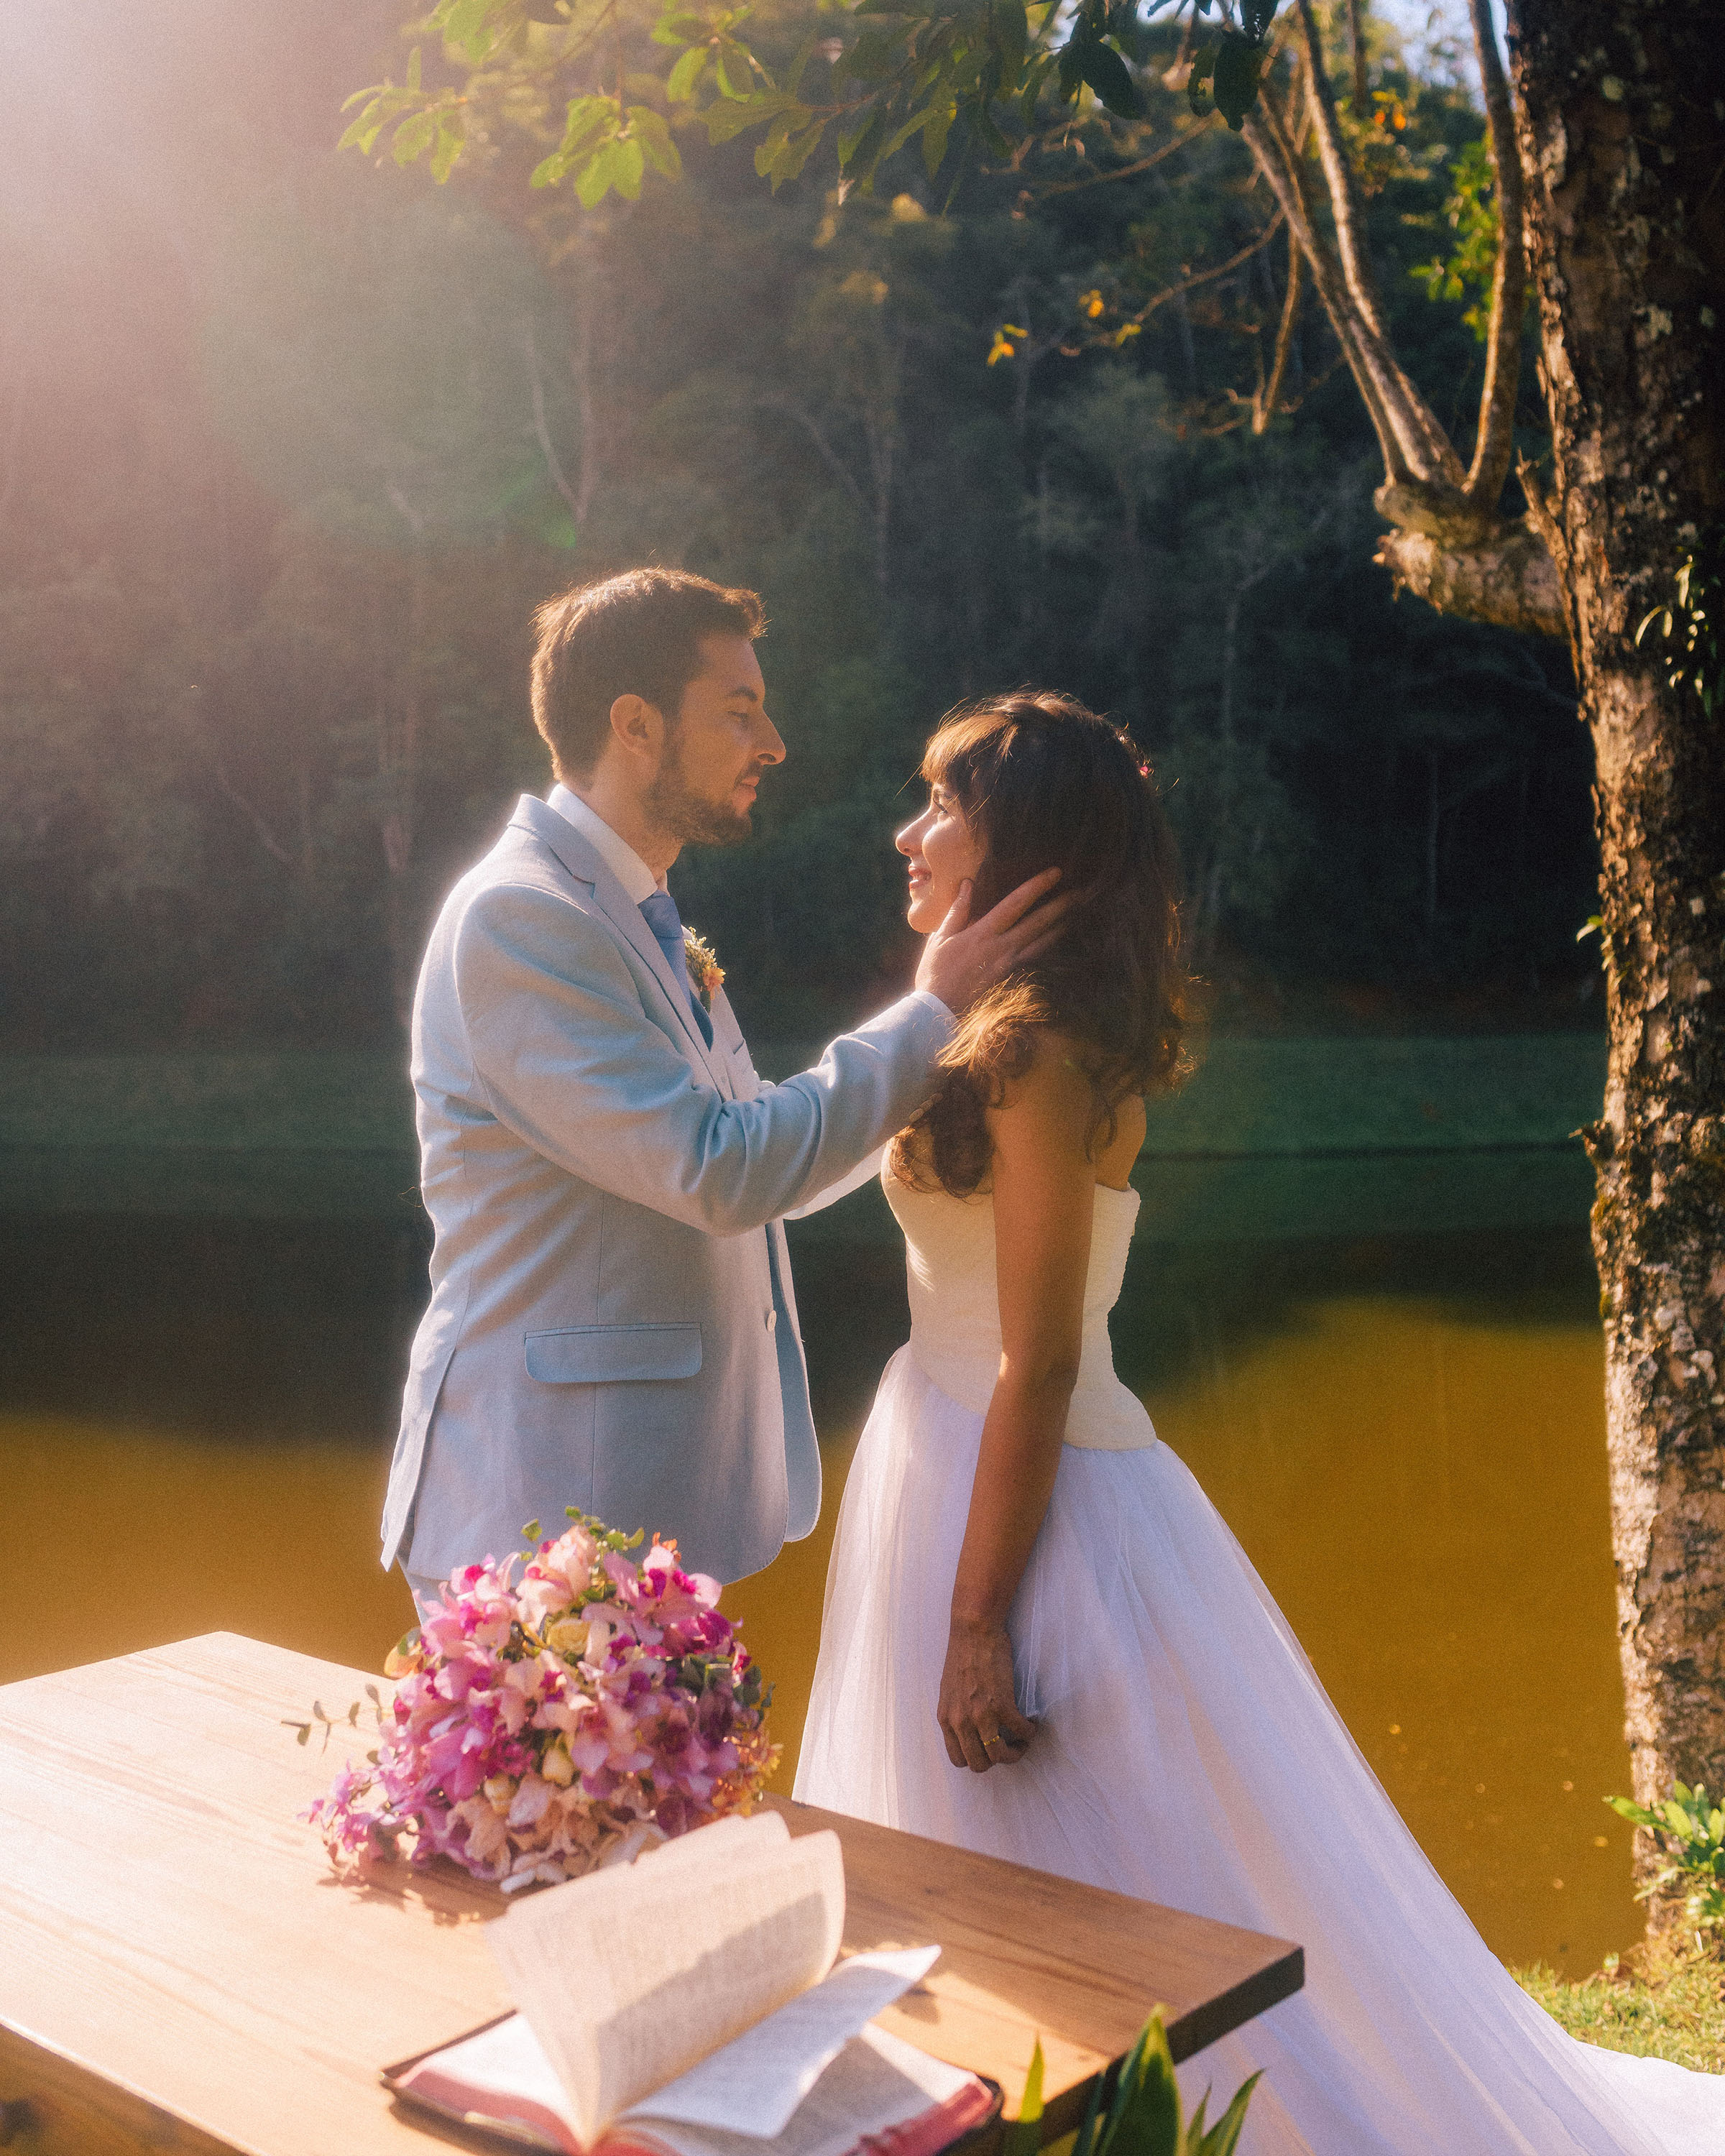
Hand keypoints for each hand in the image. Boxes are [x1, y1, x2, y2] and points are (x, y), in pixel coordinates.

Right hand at [915, 869, 1069, 1013]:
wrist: (938, 1013)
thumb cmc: (934, 974)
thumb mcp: (940, 938)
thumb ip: (957, 910)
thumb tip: (968, 884)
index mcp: (982, 934)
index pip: (1015, 904)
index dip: (1037, 887)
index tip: (1054, 873)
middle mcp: (1002, 949)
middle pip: (1038, 923)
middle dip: (1060, 905)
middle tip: (1080, 892)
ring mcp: (1010, 967)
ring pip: (1042, 943)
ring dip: (1061, 927)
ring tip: (1075, 914)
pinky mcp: (1012, 982)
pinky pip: (1036, 962)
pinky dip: (1049, 950)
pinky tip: (1059, 943)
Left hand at [937, 1615, 1036, 1772]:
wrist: (973, 1631)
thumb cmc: (962, 1655)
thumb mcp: (949, 1691)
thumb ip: (956, 1714)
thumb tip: (969, 1730)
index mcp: (946, 1718)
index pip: (958, 1758)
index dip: (976, 1759)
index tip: (988, 1749)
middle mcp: (961, 1721)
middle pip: (979, 1764)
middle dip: (996, 1760)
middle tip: (1007, 1746)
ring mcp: (981, 1715)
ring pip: (999, 1755)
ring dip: (1015, 1753)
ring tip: (1022, 1740)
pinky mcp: (1002, 1704)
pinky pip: (1020, 1731)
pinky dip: (1029, 1732)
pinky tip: (1031, 1723)